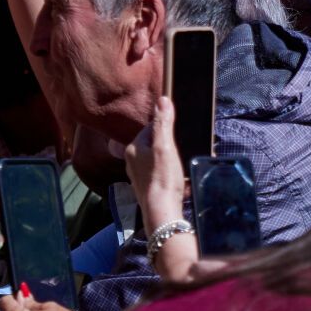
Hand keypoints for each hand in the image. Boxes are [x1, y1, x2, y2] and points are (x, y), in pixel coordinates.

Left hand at [126, 97, 187, 232]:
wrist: (161, 211)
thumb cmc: (162, 177)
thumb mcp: (165, 146)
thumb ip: (163, 123)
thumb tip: (162, 100)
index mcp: (133, 148)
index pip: (150, 127)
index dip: (165, 128)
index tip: (177, 135)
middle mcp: (131, 161)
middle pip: (152, 143)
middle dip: (167, 144)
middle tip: (179, 151)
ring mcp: (137, 176)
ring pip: (155, 158)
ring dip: (168, 159)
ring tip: (178, 165)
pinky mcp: (146, 187)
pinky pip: (157, 172)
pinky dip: (167, 173)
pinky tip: (176, 179)